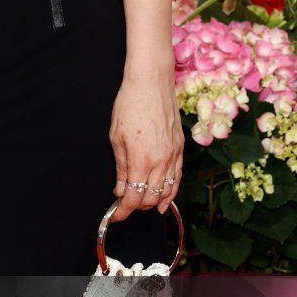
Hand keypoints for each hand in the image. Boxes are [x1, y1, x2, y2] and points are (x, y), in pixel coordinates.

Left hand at [107, 69, 182, 219]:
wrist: (151, 82)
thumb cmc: (130, 104)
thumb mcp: (116, 138)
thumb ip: (121, 169)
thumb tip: (121, 190)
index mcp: (142, 160)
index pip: (133, 198)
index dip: (123, 211)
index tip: (115, 215)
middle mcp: (161, 162)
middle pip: (151, 198)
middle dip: (136, 207)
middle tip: (123, 206)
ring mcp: (174, 155)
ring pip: (167, 191)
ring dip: (153, 202)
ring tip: (142, 206)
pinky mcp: (180, 148)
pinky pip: (177, 178)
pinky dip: (171, 191)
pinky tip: (165, 199)